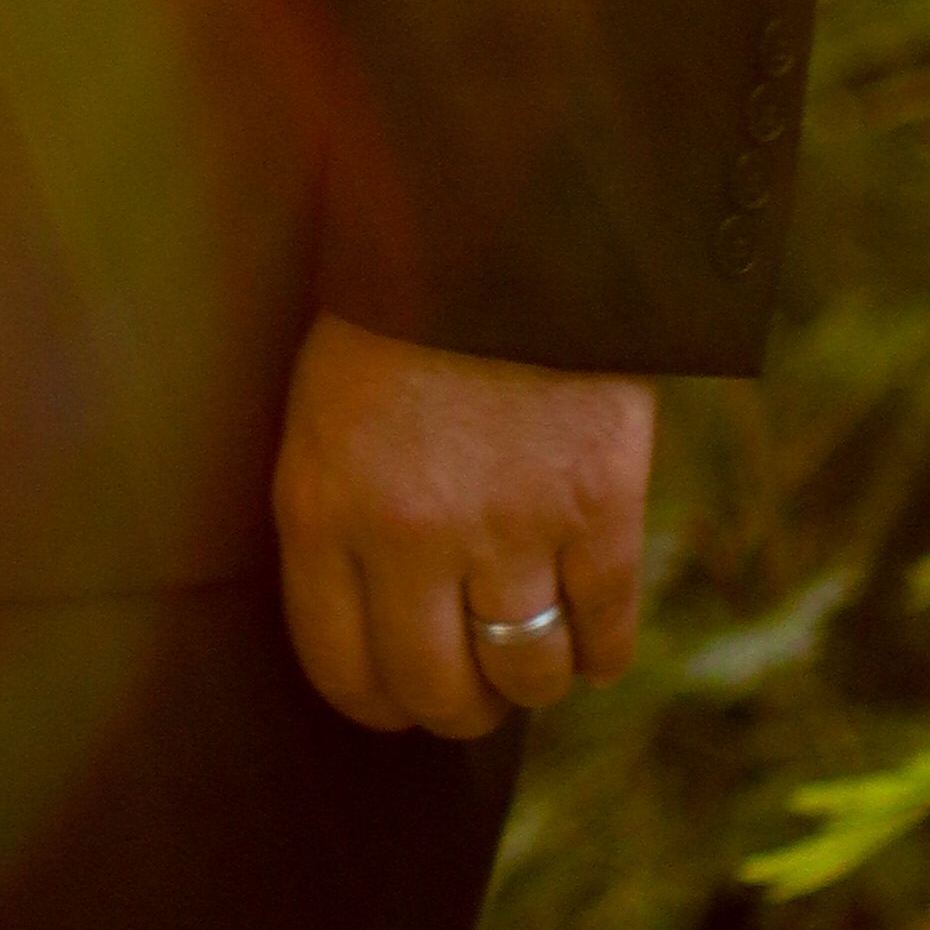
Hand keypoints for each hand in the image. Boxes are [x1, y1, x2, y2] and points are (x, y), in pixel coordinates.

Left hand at [272, 314, 652, 740]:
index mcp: (323, 507)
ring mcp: (509, 526)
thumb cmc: (396, 317)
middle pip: (437, 694)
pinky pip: (605, 635)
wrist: (493, 224)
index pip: (342, 670)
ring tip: (529, 651)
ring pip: (525, 678)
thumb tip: (376, 643)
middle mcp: (408, 534)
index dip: (376, 701)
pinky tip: (590, 636)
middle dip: (455, 706)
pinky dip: (600, 651)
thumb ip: (340, 524)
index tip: (396, 696)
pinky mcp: (598, 508)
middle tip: (471, 686)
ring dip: (529, 679)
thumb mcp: (323, 415)